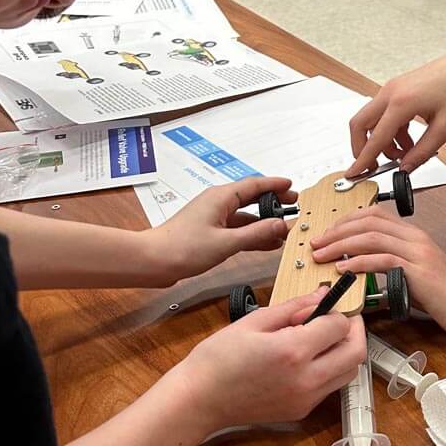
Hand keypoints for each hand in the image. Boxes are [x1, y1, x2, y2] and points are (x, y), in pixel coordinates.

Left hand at [142, 175, 294, 284]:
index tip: (291, 186)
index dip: (275, 185)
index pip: (255, 185)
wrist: (153, 261)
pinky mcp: (208, 232)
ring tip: (282, 229)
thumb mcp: (226, 242)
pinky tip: (263, 242)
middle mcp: (217, 203)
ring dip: (263, 222)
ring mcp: (212, 217)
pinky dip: (251, 234)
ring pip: (244, 215)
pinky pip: (236, 228)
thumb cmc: (181, 248)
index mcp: (221, 197)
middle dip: (273, 202)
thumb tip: (280, 225)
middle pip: (251, 198)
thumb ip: (256, 233)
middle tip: (292, 204)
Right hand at [180, 288, 365, 428]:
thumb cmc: (218, 358)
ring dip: (345, 352)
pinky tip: (308, 359)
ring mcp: (306, 399)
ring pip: (349, 372)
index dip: (337, 311)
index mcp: (293, 351)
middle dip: (354, 331)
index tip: (326, 306)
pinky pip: (330, 387)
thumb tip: (322, 295)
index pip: (339, 326)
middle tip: (338, 319)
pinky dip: (330, 369)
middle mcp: (306, 379)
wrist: (199, 400)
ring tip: (323, 338)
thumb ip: (294, 307)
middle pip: (356, 353)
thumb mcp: (254, 321)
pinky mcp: (302, 411)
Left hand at [310, 208, 445, 334]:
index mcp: (411, 235)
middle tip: (317, 242)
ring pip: (371, 237)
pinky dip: (358, 262)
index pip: (373, 214)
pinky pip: (383, 259)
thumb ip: (387, 264)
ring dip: (341, 244)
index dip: (345, 220)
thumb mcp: (410, 273)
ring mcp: (417, 252)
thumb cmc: (443, 293)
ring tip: (323, 254)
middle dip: (336, 230)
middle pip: (368, 221)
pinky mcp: (418, 270)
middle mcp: (414, 238)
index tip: (327, 232)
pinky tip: (344, 268)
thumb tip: (356, 268)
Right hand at [347, 46, 445, 175]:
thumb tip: (405, 168)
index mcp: (402, 102)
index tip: (353, 174)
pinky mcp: (396, 90)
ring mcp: (391, 89)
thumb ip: (422, 152)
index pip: (375, 137)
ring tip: (406, 153)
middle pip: (360, 125)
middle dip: (362, 148)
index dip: (363, 159)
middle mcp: (390, 93)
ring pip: (371, 121)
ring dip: (382, 141)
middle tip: (375, 165)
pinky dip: (391, 132)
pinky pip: (383, 115)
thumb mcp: (445, 128)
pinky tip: (409, 141)